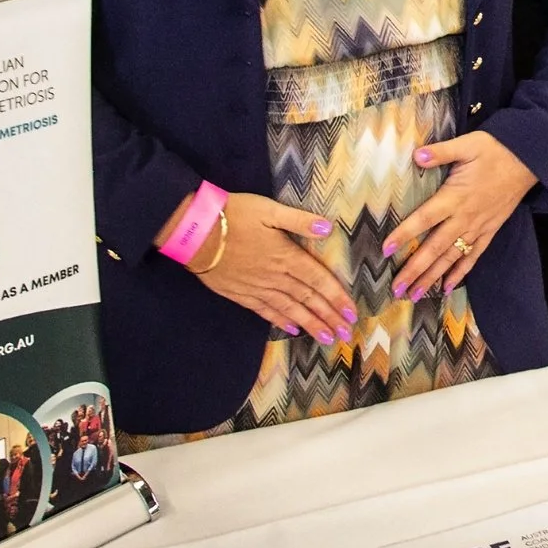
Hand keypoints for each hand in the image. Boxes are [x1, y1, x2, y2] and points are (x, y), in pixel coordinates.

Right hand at [160, 190, 357, 345]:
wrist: (195, 233)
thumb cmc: (233, 216)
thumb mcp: (269, 210)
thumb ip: (299, 221)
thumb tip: (328, 228)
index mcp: (287, 256)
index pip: (319, 281)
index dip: (337, 298)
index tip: (352, 313)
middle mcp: (275, 277)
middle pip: (308, 300)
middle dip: (329, 317)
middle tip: (346, 333)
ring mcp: (257, 288)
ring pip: (290, 310)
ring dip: (311, 325)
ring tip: (327, 338)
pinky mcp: (240, 294)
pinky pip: (266, 312)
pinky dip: (281, 321)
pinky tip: (293, 330)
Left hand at [383, 131, 539, 299]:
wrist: (528, 161)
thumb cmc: (495, 150)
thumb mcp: (467, 144)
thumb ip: (441, 152)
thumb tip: (417, 155)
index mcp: (455, 196)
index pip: (424, 219)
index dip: (404, 234)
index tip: (386, 250)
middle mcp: (464, 217)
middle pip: (435, 248)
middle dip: (415, 270)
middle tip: (396, 289)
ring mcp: (478, 227)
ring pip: (451, 257)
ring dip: (432, 277)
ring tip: (414, 294)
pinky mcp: (489, 231)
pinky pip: (473, 256)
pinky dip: (460, 272)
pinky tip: (447, 287)